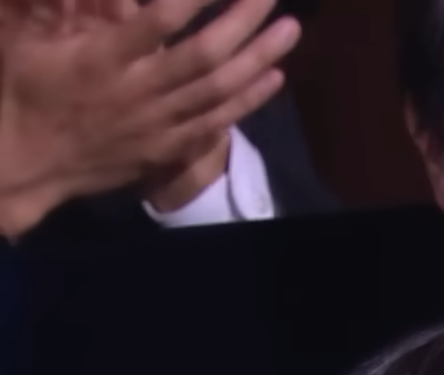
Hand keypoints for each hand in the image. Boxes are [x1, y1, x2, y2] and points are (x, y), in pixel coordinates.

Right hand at [0, 0, 297, 237]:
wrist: (24, 164)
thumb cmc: (23, 91)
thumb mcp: (29, 41)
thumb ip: (63, 10)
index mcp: (102, 59)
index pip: (159, 21)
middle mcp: (137, 91)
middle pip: (204, 54)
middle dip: (242, 21)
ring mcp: (156, 122)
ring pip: (219, 89)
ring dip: (260, 58)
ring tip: (291, 29)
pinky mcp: (167, 146)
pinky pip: (216, 122)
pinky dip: (249, 100)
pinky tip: (276, 76)